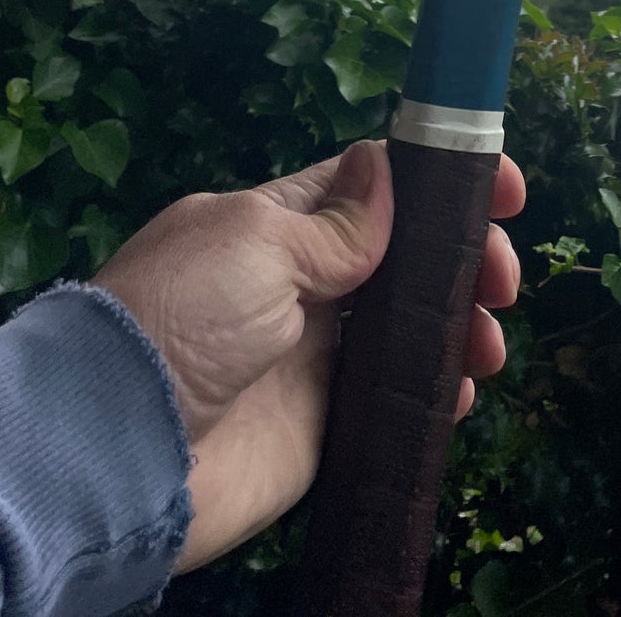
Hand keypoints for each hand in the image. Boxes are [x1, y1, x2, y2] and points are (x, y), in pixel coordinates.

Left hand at [93, 141, 524, 571]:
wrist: (116, 448)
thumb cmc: (178, 318)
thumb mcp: (254, 242)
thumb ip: (331, 222)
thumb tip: (385, 173)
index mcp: (276, 224)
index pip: (372, 185)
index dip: (440, 181)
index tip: (504, 189)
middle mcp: (299, 285)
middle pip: (408, 257)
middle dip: (465, 258)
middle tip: (503, 279)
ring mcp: (313, 357)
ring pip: (413, 326)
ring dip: (463, 323)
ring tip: (488, 341)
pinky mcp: (323, 425)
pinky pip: (397, 398)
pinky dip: (439, 390)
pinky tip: (461, 388)